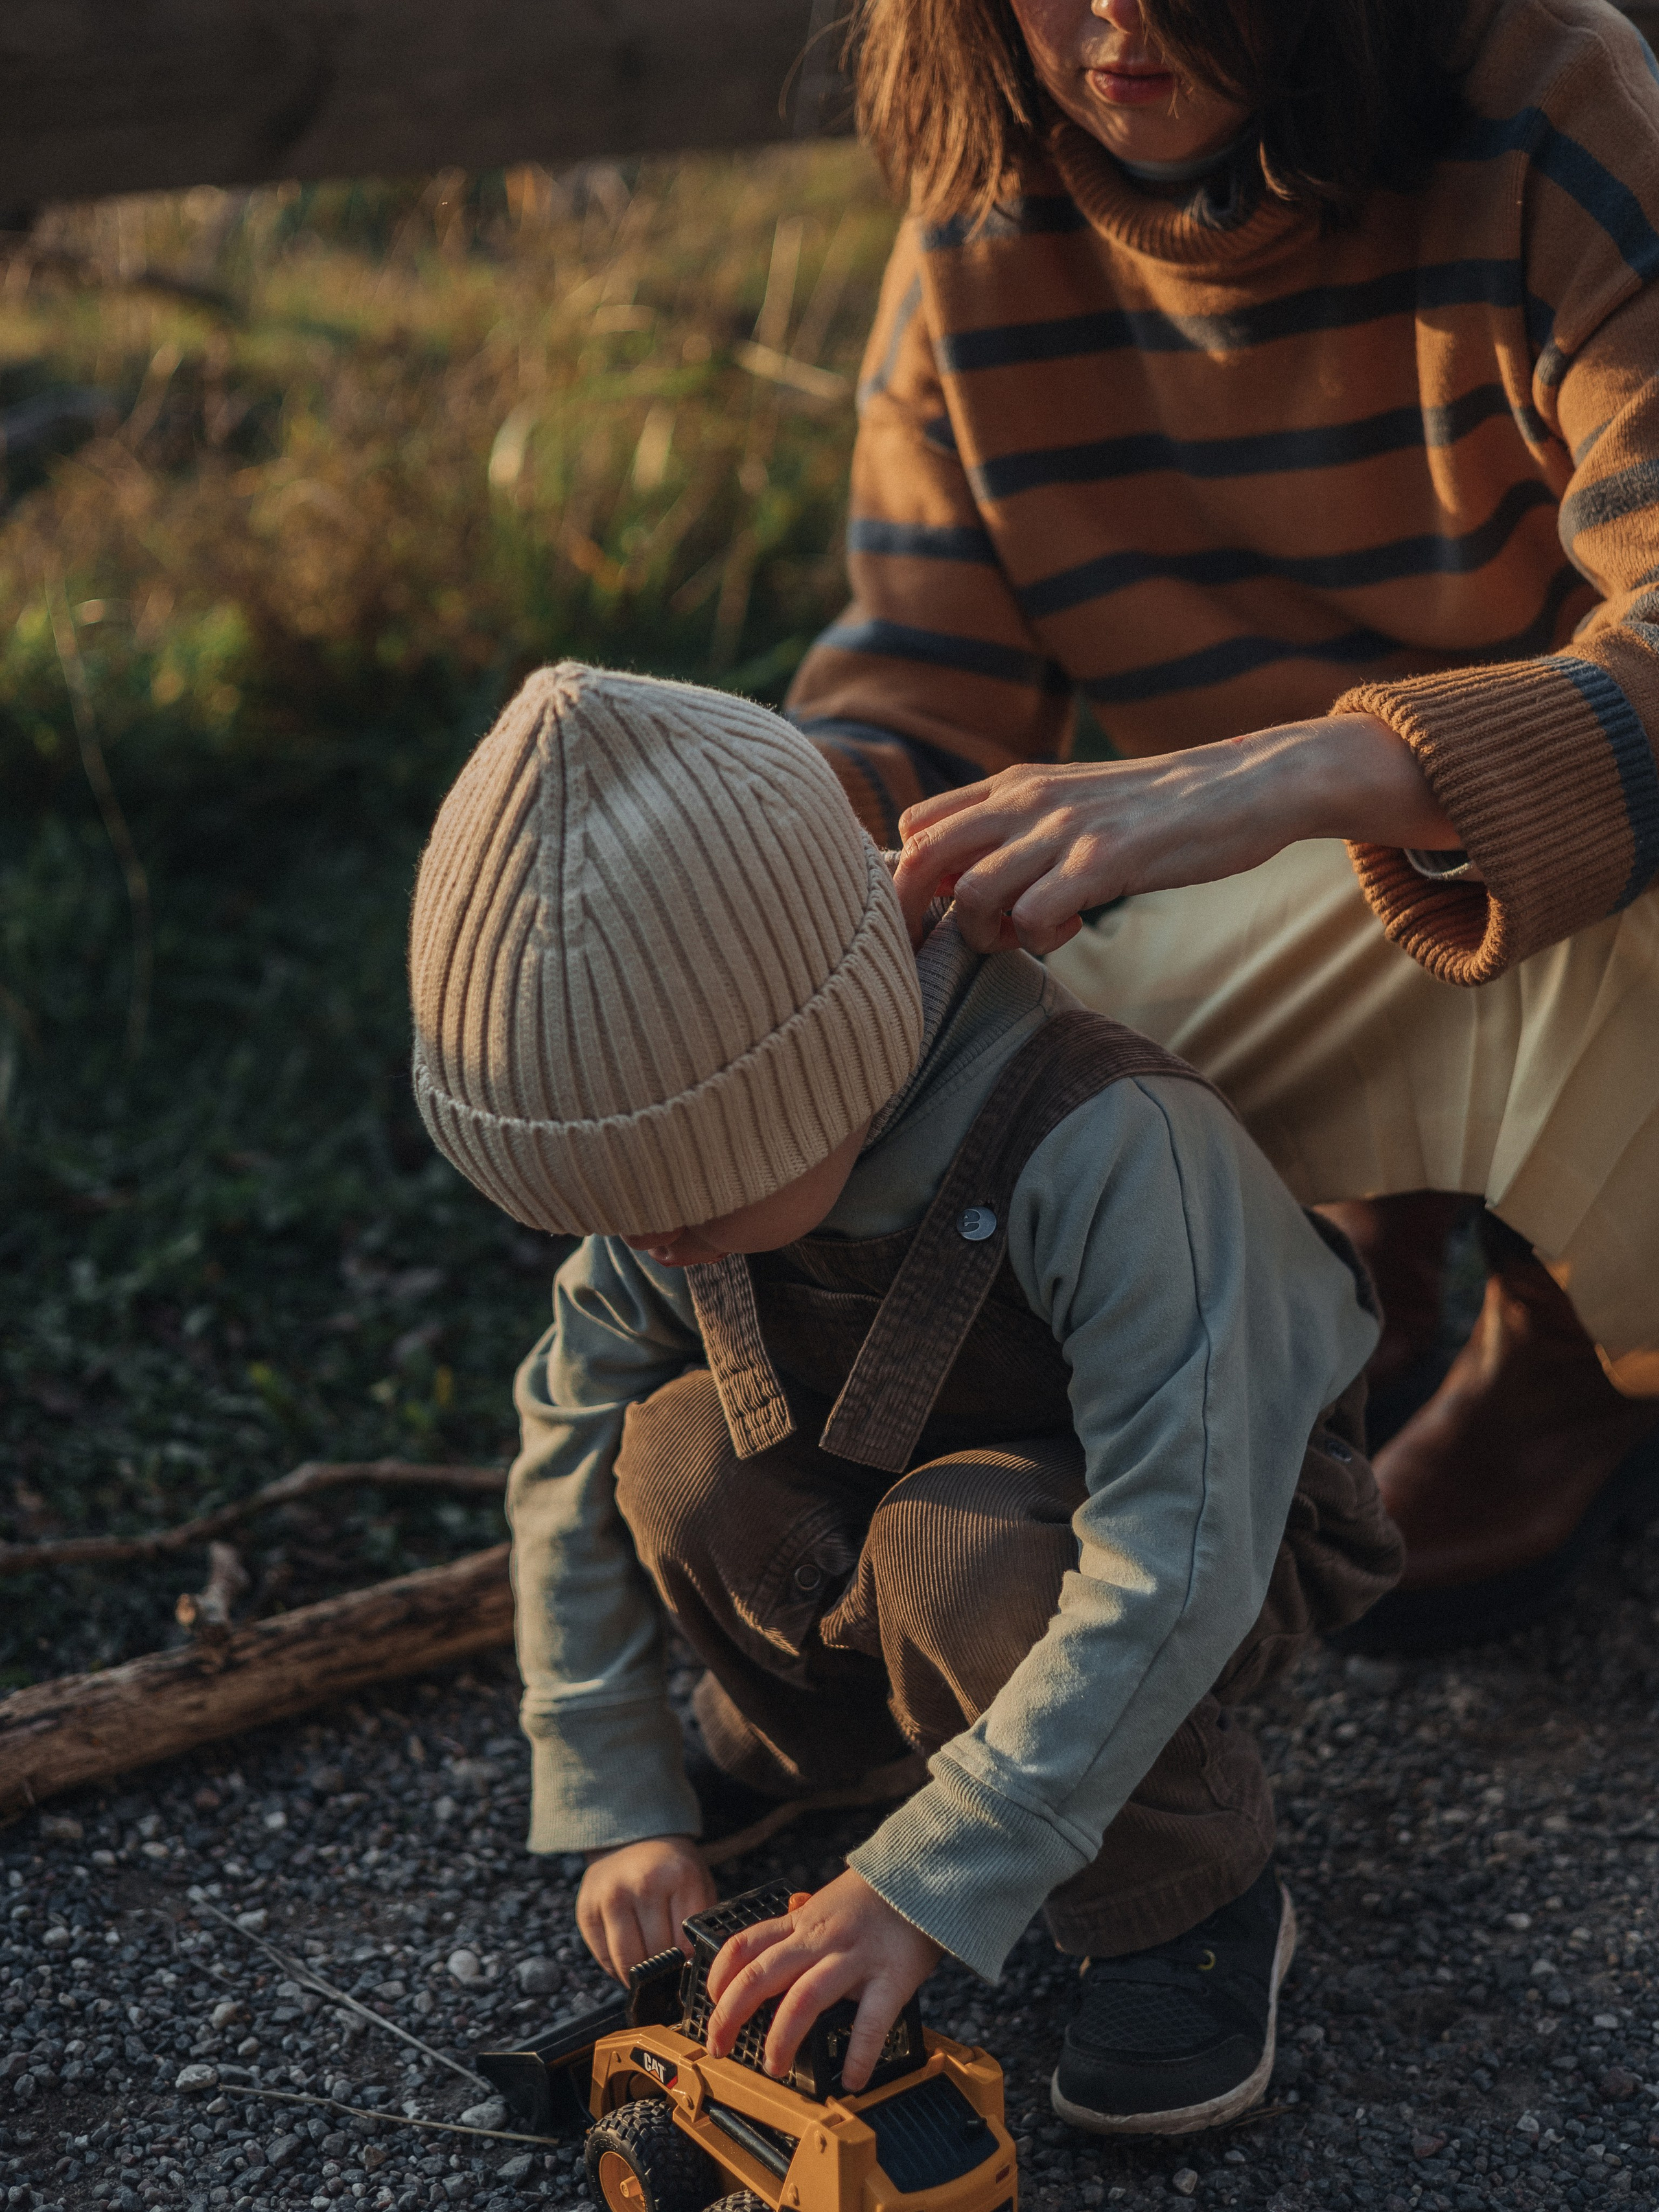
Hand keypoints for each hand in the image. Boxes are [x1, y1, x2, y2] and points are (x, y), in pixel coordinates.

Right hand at [576, 1834, 716, 1983]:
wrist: (633, 1840)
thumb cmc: (671, 1870)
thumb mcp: (698, 1885)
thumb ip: (699, 1923)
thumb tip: (691, 1967)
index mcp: (678, 1877)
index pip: (683, 1945)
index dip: (684, 1963)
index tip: (684, 1964)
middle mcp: (642, 1884)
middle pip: (654, 1956)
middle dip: (662, 1968)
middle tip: (665, 1964)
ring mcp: (611, 1896)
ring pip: (626, 1962)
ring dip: (638, 1974)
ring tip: (646, 1966)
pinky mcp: (587, 1910)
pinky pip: (603, 1959)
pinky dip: (615, 1966)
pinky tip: (626, 1952)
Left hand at [703, 1868, 941, 2091]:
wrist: (925, 1873)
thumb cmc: (876, 1894)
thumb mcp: (828, 1901)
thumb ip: (802, 1926)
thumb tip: (776, 1947)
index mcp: (803, 1922)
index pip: (744, 1946)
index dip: (718, 1978)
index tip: (711, 2003)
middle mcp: (820, 1939)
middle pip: (760, 1976)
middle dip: (730, 2015)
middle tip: (719, 2046)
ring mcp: (854, 1959)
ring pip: (803, 1999)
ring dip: (781, 2038)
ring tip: (774, 2067)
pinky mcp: (891, 1977)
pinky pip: (869, 2023)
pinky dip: (857, 2055)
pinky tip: (850, 2079)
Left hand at [895, 714, 1463, 955]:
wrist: (1246, 783)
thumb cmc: (1159, 809)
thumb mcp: (1074, 804)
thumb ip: (1021, 829)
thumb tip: (967, 882)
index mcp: (1014, 787)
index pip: (916, 829)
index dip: (910, 883)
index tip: (938, 920)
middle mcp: (1027, 800)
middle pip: (920, 861)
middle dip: (923, 918)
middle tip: (965, 944)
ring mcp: (1065, 828)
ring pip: (973, 894)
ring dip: (989, 933)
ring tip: (1031, 934)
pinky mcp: (1107, 858)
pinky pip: (1033, 914)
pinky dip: (1040, 939)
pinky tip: (1071, 931)